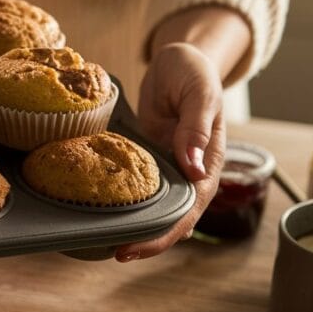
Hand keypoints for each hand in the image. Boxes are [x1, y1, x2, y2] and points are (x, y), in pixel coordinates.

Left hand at [114, 42, 225, 260]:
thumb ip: (196, 128)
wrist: (179, 58)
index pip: (191, 208)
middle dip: (147, 240)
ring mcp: (168, 167)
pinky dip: (124, 201)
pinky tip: (102, 210)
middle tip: (115, 252)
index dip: (165, 232)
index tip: (136, 247)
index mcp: (210, 163)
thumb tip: (195, 168)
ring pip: (155, 207)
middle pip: (172, 217)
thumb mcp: (199, 92)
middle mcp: (190, 172)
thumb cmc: (194, 71)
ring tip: (104, 241)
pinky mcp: (149, 159)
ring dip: (134, 225)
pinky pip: (139, 186)